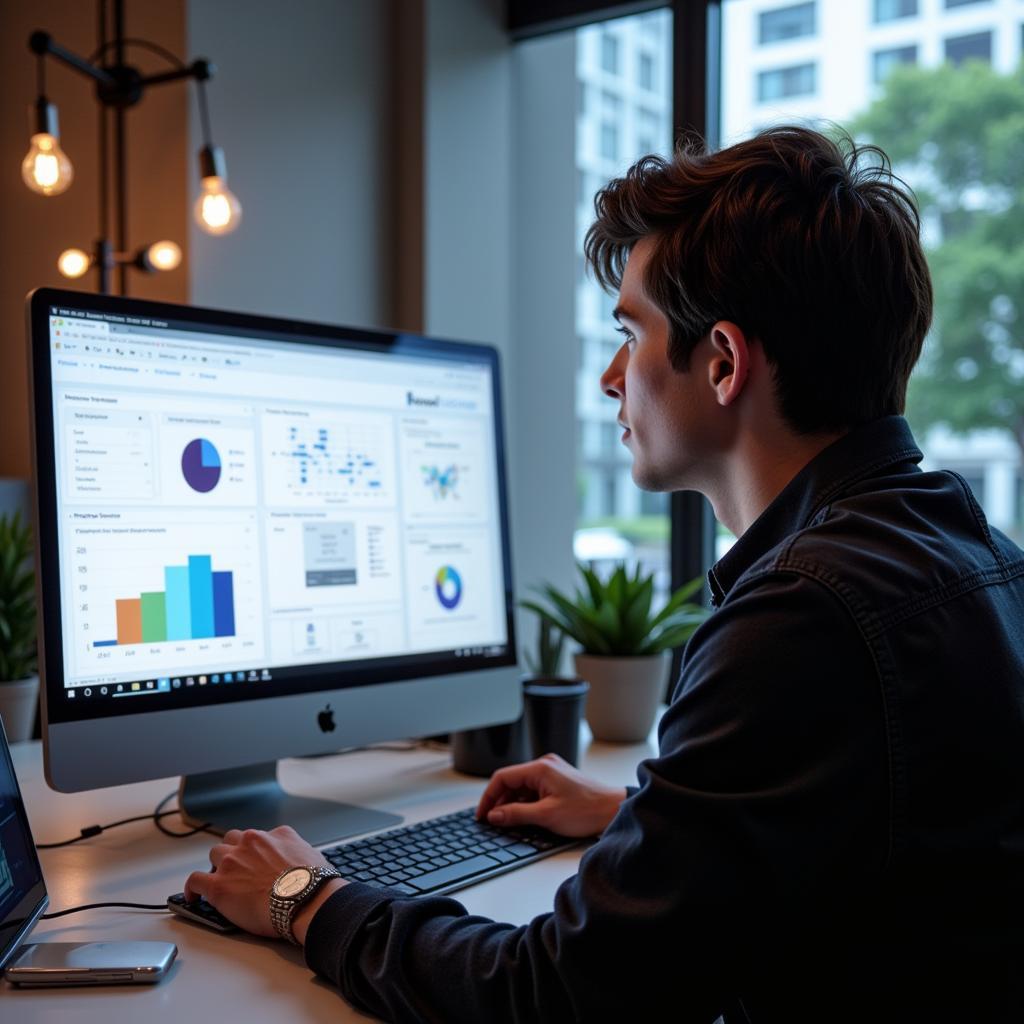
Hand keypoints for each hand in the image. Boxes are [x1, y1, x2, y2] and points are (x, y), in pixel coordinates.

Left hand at [184, 825, 345, 939]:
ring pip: (214, 855)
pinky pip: (195, 880)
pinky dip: (192, 888)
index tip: (253, 862)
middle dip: (233, 854)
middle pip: (232, 841)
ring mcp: (232, 862)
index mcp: (274, 834)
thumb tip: (294, 860)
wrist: (306, 899)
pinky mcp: (218, 885)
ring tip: (218, 881)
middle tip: (237, 871)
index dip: (253, 851)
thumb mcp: (309, 853)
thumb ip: (294, 850)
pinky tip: (193, 897)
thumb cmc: (312, 883)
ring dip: (216, 867)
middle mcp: (251, 842)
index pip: (256, 837)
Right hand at [475, 753, 626, 837]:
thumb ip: (517, 814)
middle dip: (500, 801)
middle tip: (493, 821)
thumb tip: (495, 815)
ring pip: (521, 787)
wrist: (613, 810)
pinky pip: (533, 790)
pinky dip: (525, 803)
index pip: (502, 777)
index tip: (483, 814)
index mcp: (540, 768)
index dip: (489, 797)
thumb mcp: (546, 815)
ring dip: (513, 803)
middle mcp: (545, 765)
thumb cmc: (587, 810)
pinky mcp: (557, 781)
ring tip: (508, 822)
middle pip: (511, 781)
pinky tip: (524, 817)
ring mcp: (552, 772)